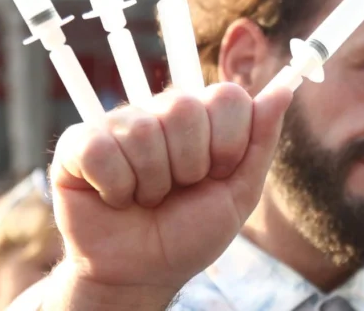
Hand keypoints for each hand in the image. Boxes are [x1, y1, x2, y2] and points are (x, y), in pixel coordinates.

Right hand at [49, 83, 291, 300]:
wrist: (142, 273)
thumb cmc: (188, 233)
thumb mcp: (238, 193)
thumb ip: (260, 141)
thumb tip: (284, 89)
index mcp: (200, 119)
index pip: (227, 96)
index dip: (228, 144)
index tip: (218, 174)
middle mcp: (157, 113)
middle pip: (184, 107)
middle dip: (189, 166)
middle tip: (178, 189)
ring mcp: (117, 125)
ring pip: (142, 133)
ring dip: (150, 184)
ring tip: (145, 198)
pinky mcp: (78, 145)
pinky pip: (100, 150)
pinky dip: (114, 188)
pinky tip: (114, 198)